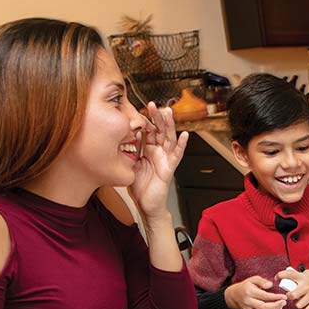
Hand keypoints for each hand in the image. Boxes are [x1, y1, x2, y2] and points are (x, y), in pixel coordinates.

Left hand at [127, 102, 188, 219]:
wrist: (146, 204)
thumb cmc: (139, 186)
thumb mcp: (129, 164)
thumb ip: (129, 151)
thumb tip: (123, 136)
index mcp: (148, 150)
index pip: (148, 131)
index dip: (145, 119)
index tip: (139, 107)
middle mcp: (158, 152)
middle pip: (159, 130)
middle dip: (156, 117)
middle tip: (152, 104)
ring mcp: (165, 159)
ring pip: (169, 138)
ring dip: (169, 125)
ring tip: (168, 112)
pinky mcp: (170, 167)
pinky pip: (177, 154)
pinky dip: (182, 145)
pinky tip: (185, 135)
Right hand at [224, 275, 286, 308]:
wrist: (235, 295)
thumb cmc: (246, 286)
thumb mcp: (253, 279)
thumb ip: (262, 281)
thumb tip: (270, 284)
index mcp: (249, 292)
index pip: (264, 296)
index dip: (276, 297)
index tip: (283, 296)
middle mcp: (248, 302)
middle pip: (263, 307)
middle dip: (276, 306)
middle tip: (283, 302)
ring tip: (280, 307)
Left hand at [277, 268, 308, 308]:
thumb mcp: (308, 273)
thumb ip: (298, 276)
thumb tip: (288, 278)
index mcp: (303, 277)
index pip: (288, 274)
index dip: (279, 276)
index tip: (276, 278)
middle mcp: (306, 286)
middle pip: (291, 295)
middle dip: (288, 296)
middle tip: (289, 295)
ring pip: (298, 304)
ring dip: (296, 303)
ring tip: (298, 301)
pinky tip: (304, 306)